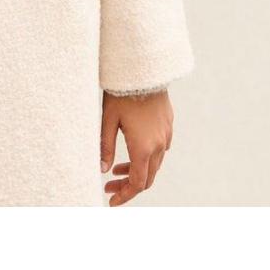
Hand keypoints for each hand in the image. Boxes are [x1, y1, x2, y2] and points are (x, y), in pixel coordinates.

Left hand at [100, 89, 173, 205]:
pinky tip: (132, 150)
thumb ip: (105, 146)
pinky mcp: (168, 124)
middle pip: (147, 178)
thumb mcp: (108, 119)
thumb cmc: (122, 93)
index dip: (125, 195)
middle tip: (109, 186)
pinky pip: (161, 149)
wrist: (144, 69)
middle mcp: (159, 144)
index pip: (137, 183)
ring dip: (137, 171)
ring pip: (154, 164)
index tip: (111, 200)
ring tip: (116, 169)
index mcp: (144, 147)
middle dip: (128, 186)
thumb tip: (101, 170)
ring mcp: (166, 134)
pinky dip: (146, 157)